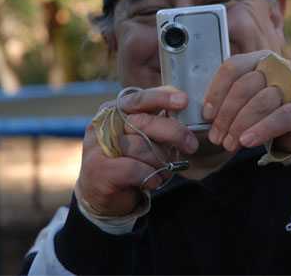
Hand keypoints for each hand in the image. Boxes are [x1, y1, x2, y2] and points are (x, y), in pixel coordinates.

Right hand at [77, 86, 198, 215]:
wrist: (101, 194)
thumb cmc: (126, 159)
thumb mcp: (139, 135)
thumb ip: (155, 121)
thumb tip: (183, 108)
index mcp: (113, 110)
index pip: (139, 99)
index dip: (162, 97)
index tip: (183, 101)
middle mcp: (103, 125)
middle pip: (143, 122)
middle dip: (173, 133)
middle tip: (191, 144)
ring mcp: (98, 147)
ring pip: (142, 148)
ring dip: (161, 161)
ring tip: (165, 170)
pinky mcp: (101, 169)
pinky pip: (136, 169)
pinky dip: (152, 176)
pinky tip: (154, 180)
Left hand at [202, 50, 290, 153]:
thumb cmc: (276, 110)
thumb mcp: (254, 97)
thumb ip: (234, 98)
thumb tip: (208, 114)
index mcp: (262, 60)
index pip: (233, 67)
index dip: (216, 91)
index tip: (206, 113)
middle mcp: (280, 67)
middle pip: (244, 86)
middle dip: (225, 115)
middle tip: (216, 136)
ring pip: (260, 102)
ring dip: (239, 126)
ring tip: (229, 143)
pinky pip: (280, 118)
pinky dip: (261, 130)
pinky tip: (247, 141)